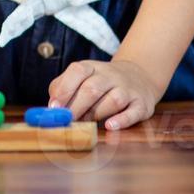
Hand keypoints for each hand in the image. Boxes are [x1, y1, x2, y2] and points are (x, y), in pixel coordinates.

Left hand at [47, 59, 163, 129]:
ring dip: (96, 114)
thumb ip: (63, 88)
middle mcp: (111, 75)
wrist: (139, 76)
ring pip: (112, 100)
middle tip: (67, 121)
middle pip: (92, 88)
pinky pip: (133, 112)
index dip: (65, 89)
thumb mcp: (82, 77)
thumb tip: (51, 108)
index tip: (54, 107)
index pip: (77, 71)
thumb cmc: (101, 83)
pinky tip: (110, 126)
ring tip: (86, 124)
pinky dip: (122, 120)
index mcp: (92, 67)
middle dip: (77, 107)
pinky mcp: (141, 104)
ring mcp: (128, 89)